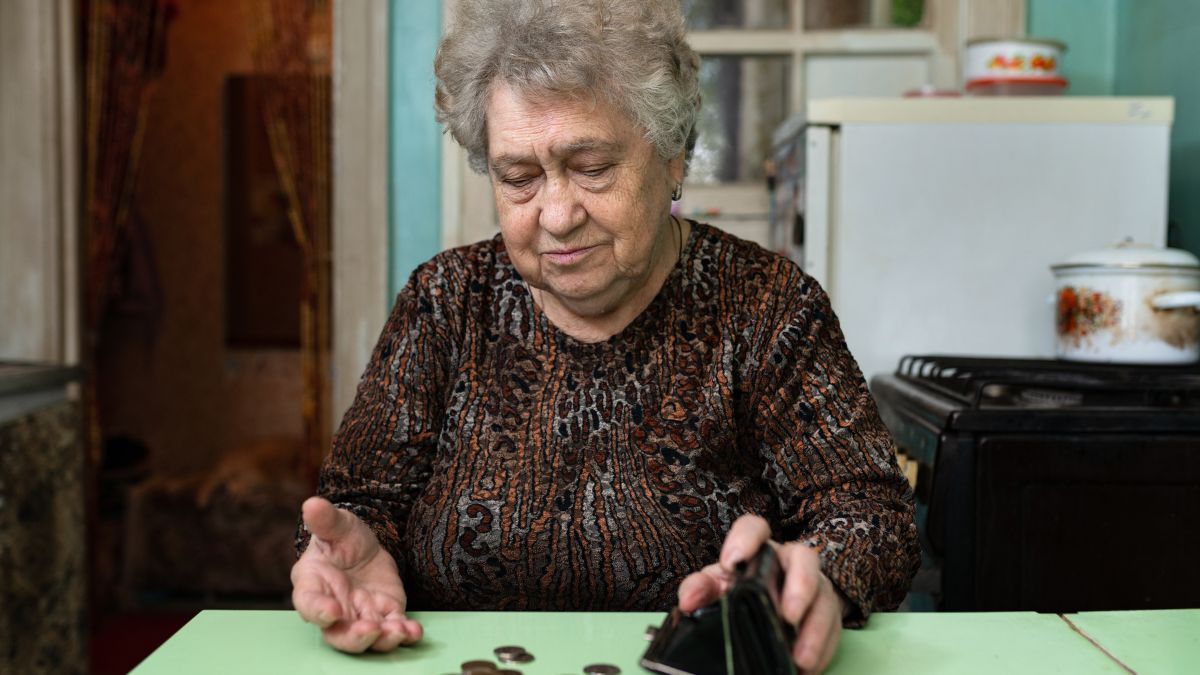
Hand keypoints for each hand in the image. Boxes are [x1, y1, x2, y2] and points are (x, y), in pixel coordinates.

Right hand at [291, 497, 423, 651]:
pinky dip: (403, 634)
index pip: (309, 603)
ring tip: (398, 631)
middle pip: (337, 633)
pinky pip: (393, 629)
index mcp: (313, 584)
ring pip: (366, 638)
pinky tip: (414, 631)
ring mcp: (360, 614)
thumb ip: (325, 520)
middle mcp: (334, 607)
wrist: (365, 546)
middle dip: (353, 637)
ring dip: (381, 640)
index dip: (318, 611)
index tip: (333, 611)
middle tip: (370, 630)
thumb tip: (311, 504)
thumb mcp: (337, 524)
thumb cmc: (341, 537)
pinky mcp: (385, 614)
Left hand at [676, 515, 843, 673]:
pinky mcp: (829, 614)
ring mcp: (815, 587)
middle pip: (805, 557)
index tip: (732, 562)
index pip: (755, 527)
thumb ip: (699, 589)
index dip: (746, 538)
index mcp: (760, 550)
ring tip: (799, 656)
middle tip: (787, 615)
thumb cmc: (739, 593)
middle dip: (800, 585)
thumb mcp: (716, 589)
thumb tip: (688, 600)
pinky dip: (822, 649)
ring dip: (814, 628)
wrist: (765, 613)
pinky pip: (834, 629)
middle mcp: (791, 562)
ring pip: (824, 597)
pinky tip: (808, 666)